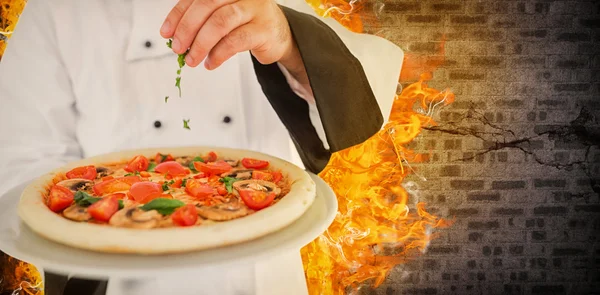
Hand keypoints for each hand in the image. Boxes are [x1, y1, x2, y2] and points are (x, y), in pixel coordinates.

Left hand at [160, 0, 295, 69]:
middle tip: (178, 48)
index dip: (178, 15)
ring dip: (201, 44)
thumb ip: (202, 21)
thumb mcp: (222, 16)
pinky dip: (218, 54)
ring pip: (220, 23)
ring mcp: (255, 9)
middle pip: (207, 5)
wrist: (279, 34)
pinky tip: (211, 63)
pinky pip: (235, 41)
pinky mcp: (264, 29)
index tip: (167, 33)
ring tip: (192, 59)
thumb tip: (176, 38)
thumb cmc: (246, 24)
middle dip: (187, 29)